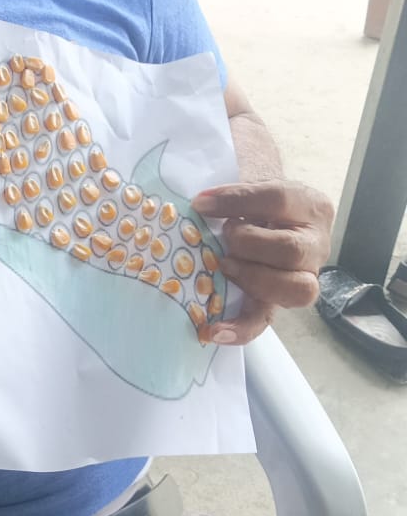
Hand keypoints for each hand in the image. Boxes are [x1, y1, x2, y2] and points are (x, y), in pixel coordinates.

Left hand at [191, 179, 333, 345]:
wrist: (270, 219)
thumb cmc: (260, 202)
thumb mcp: (254, 185)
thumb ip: (234, 192)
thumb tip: (201, 205)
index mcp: (310, 207)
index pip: (278, 200)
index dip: (237, 201)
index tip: (201, 203)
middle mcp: (315, 245)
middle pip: (292, 251)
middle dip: (249, 244)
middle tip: (224, 236)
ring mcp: (303, 277)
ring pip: (296, 290)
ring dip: (253, 279)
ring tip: (224, 268)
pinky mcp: (279, 301)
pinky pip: (266, 320)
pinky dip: (241, 328)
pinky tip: (215, 330)